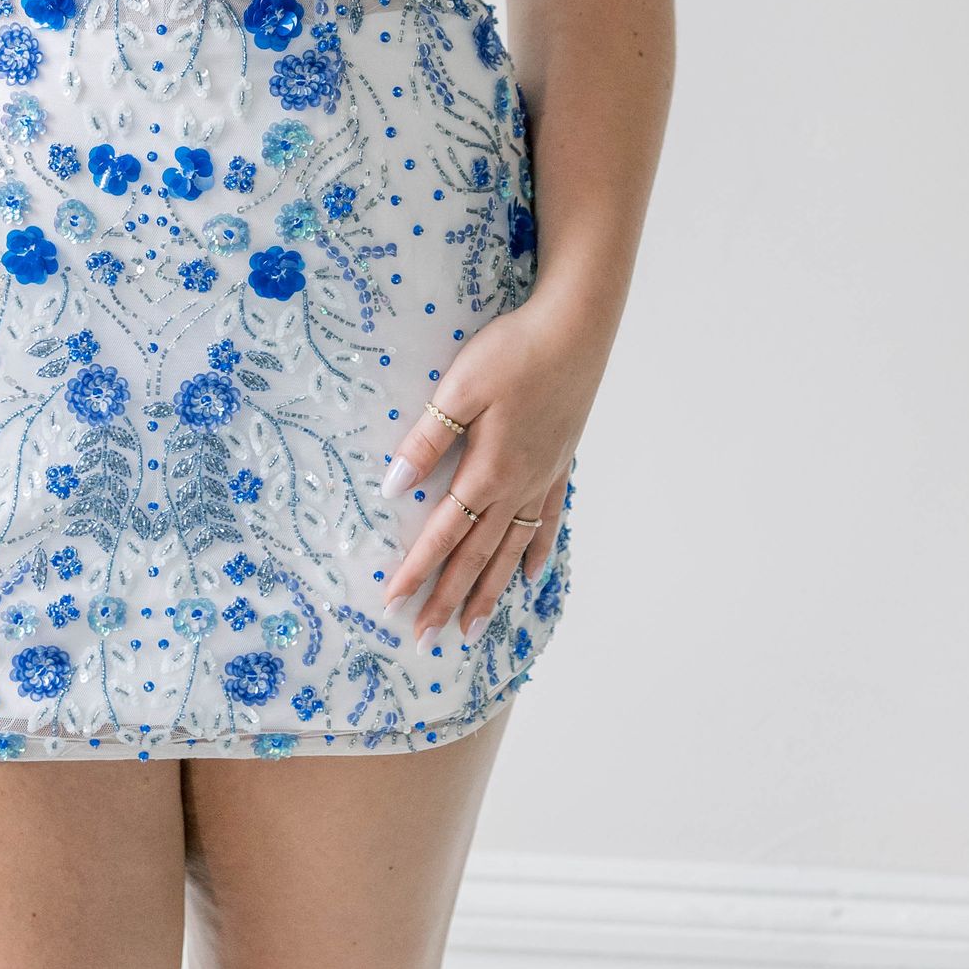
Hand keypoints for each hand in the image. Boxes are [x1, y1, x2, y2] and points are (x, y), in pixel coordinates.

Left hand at [378, 296, 594, 640]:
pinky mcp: (560, 463)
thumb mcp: (459, 387)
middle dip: (448, 599)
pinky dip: (536, 552)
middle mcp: (517, 487)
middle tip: (425, 639)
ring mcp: (542, 478)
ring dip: (490, 591)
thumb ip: (427, 439)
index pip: (444, 535)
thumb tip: (393, 488)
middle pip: (477, 556)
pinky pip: (546, 521)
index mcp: (487, 472)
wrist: (576, 329)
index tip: (393, 604)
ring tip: (472, 628)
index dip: (417, 571)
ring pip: (512, 550)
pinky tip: (530, 573)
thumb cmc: (513, 352)